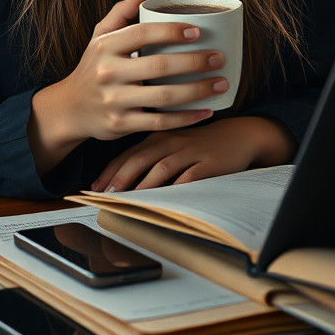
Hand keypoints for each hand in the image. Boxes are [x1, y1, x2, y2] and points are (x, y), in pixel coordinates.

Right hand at [28, 0, 227, 171]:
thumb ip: (120, 14)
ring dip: (198, 90)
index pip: (142, 34)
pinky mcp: (121, 124)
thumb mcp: (99, 38)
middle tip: (219, 58)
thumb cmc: (93, 67)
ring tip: (222, 84)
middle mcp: (108, 73)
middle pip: (159, 66)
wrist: (70, 108)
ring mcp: (114, 100)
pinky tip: (207, 111)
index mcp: (105, 47)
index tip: (198, 32)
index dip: (172, 31)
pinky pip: (160, 122)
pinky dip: (186, 118)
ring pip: (164, 96)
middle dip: (195, 62)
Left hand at [90, 116, 296, 191]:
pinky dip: (175, 187)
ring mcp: (190, 151)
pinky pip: (189, 176)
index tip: (93, 188)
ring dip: (142, 184)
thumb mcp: (173, 144)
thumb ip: (150, 156)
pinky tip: (165, 199)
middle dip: (119, 178)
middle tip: (104, 195)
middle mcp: (171, 141)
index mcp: (158, 136)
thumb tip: (121, 180)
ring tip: (128, 199)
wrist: (240, 135)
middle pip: (139, 159)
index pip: (128, 153)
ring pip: (161, 167)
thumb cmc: (201, 143)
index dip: (109, 171)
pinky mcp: (209, 163)